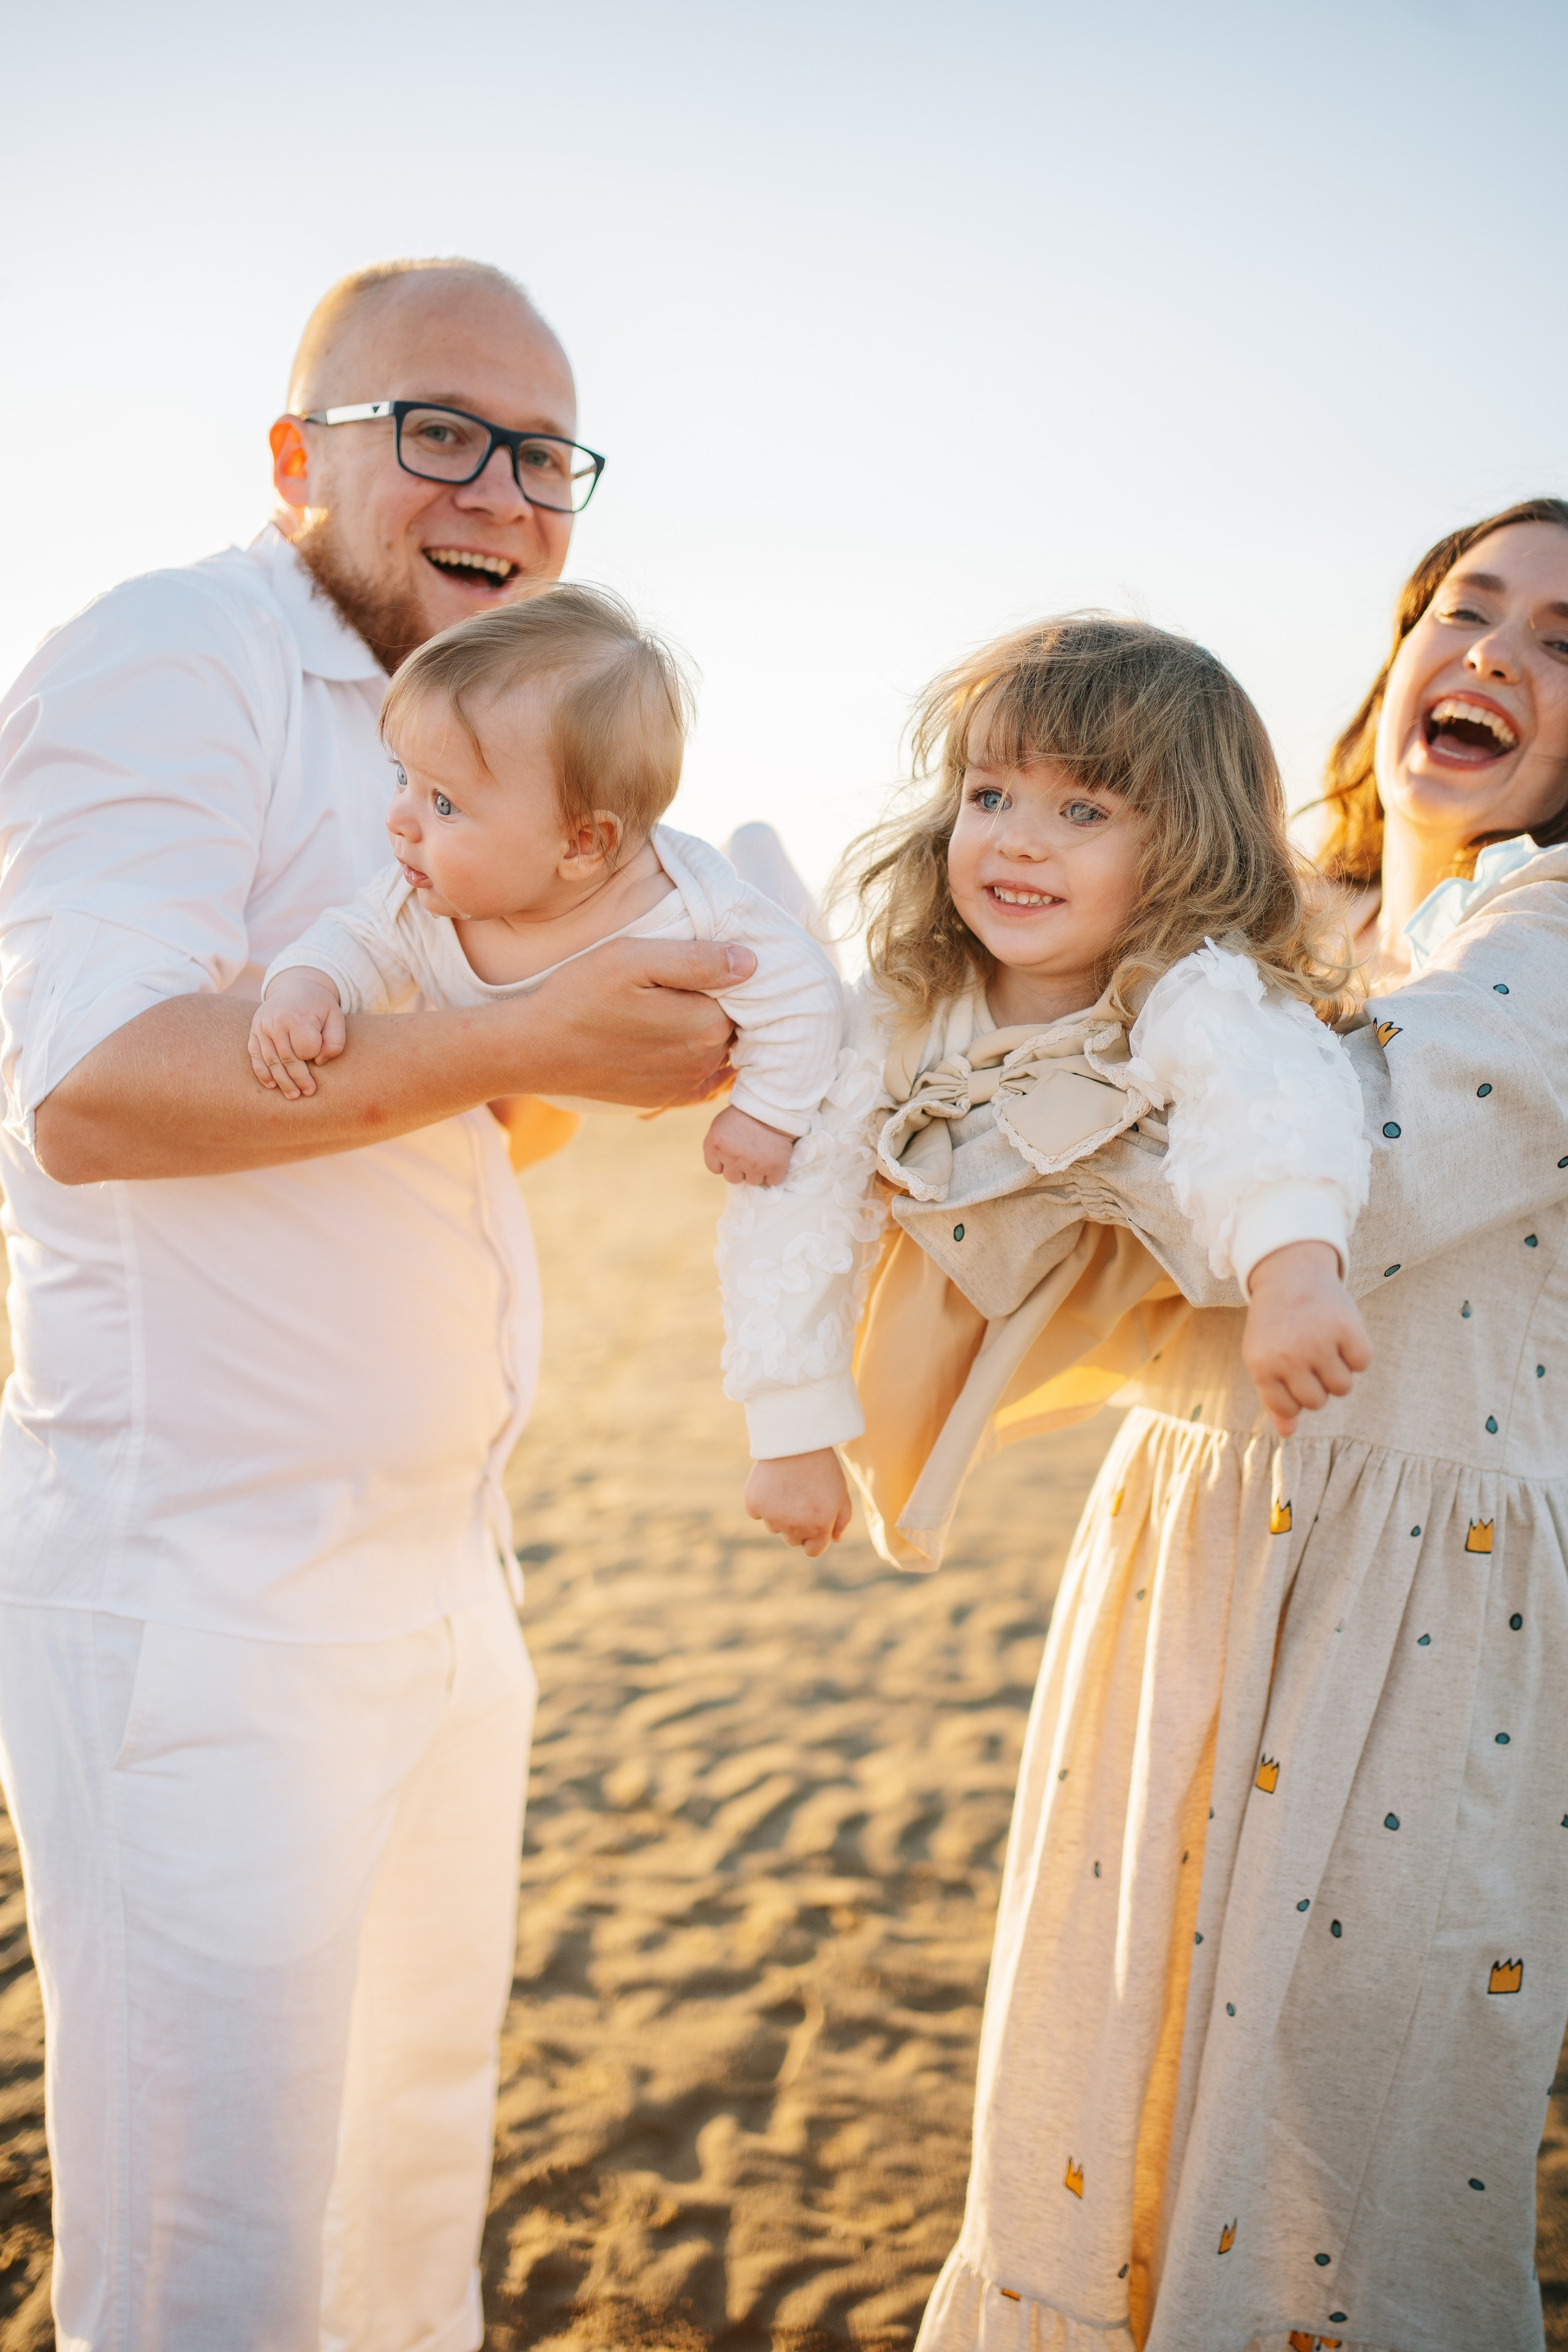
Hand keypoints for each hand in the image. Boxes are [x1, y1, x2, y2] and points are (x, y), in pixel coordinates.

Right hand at [248, 973, 346, 1098]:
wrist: (295, 987)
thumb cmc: (319, 1007)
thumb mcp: (336, 1018)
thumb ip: (335, 1041)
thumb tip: (318, 1062)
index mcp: (298, 1016)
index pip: (306, 1047)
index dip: (314, 1055)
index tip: (319, 1056)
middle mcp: (276, 1021)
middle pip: (288, 1058)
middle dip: (299, 1079)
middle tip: (309, 1092)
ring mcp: (261, 1027)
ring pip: (271, 1061)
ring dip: (282, 1081)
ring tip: (293, 1095)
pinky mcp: (254, 1032)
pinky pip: (255, 1056)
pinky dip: (262, 1073)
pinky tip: (272, 1085)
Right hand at [530, 937, 753, 1109]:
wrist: (534, 1049)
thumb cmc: (580, 995)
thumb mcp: (632, 959)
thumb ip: (696, 960)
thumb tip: (751, 963)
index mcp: (706, 1026)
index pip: (744, 995)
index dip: (726, 976)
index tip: (698, 962)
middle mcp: (703, 1064)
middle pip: (735, 1025)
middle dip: (721, 1004)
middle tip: (681, 983)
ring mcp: (684, 1086)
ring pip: (718, 1051)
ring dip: (707, 1031)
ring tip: (671, 1008)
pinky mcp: (663, 1099)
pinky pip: (699, 1078)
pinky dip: (695, 1060)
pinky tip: (671, 1040)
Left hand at [703, 1104, 794, 1184]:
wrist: (775, 1106)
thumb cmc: (745, 1114)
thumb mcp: (720, 1124)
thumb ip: (712, 1145)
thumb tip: (716, 1165)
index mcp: (717, 1145)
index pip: (715, 1169)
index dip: (724, 1163)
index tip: (733, 1154)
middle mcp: (733, 1158)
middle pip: (733, 1178)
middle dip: (740, 1169)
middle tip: (750, 1154)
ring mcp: (755, 1165)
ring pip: (753, 1181)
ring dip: (758, 1171)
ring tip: (763, 1154)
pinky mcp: (775, 1167)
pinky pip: (773, 1181)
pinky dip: (775, 1173)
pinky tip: (774, 1159)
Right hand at [744, 1448, 851, 1557]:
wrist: (796, 1439)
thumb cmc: (823, 1466)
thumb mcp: (841, 1492)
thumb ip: (842, 1520)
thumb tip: (834, 1540)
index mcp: (819, 1527)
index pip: (812, 1551)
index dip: (813, 1538)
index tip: (812, 1522)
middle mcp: (795, 1527)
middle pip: (792, 1540)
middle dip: (797, 1525)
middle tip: (800, 1498)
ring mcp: (772, 1517)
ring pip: (773, 1526)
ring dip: (779, 1513)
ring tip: (788, 1486)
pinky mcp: (754, 1504)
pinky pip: (756, 1512)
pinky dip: (762, 1501)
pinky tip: (772, 1483)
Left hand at [1243, 1240, 1371, 1437]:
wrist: (1290, 1273)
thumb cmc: (1276, 1324)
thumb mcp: (1264, 1357)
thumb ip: (1274, 1397)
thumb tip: (1289, 1434)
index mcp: (1261, 1365)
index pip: (1289, 1408)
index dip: (1296, 1393)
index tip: (1291, 1370)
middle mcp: (1288, 1356)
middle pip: (1318, 1401)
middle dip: (1318, 1382)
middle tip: (1308, 1351)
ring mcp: (1317, 1341)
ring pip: (1342, 1387)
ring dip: (1339, 1370)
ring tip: (1324, 1342)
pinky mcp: (1346, 1327)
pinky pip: (1362, 1363)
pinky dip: (1356, 1351)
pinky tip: (1339, 1331)